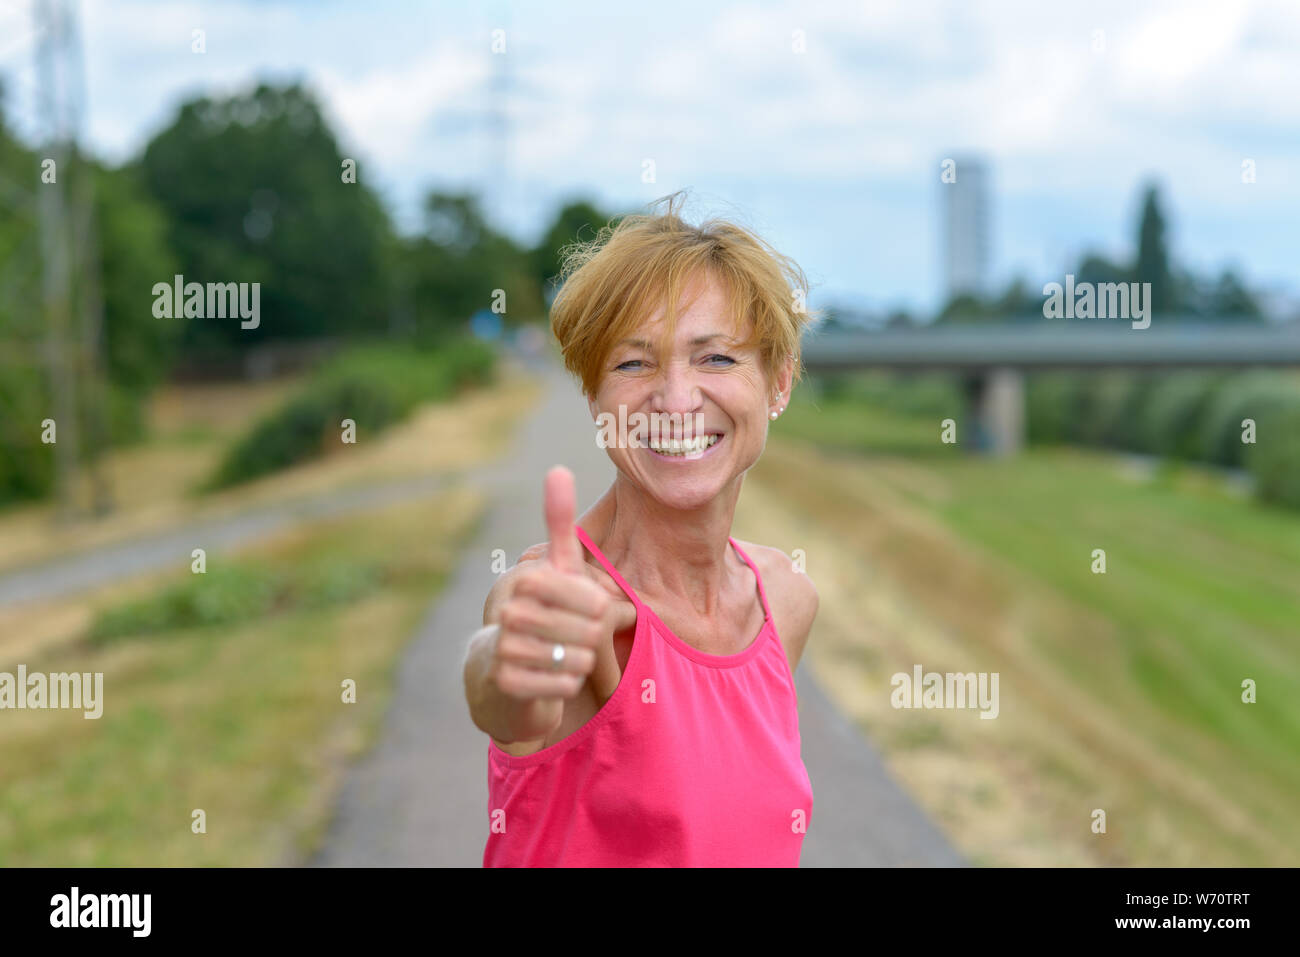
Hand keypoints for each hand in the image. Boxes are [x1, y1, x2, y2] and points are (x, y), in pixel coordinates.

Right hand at [489, 466, 614, 700]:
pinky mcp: (507, 683)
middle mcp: (510, 612)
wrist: (498, 669)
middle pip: (589, 631)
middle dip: (590, 637)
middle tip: (575, 636)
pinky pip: (564, 685)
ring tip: (562, 653)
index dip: (597, 608)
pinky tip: (551, 675)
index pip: (593, 600)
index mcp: (527, 580)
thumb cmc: (540, 610)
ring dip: (579, 661)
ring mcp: (505, 649)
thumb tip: (558, 469)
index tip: (585, 608)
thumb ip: (558, 521)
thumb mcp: (553, 568)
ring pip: (577, 659)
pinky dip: (566, 683)